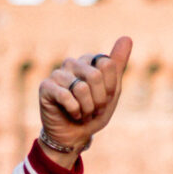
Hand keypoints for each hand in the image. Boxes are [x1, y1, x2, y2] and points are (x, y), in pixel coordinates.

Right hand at [38, 35, 132, 163]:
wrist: (73, 136)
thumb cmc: (93, 112)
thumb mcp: (111, 90)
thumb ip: (118, 64)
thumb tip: (127, 37)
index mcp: (89, 61)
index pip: (107, 65)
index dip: (109, 88)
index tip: (104, 99)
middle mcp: (72, 63)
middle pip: (95, 76)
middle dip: (98, 101)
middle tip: (93, 110)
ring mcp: (58, 74)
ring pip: (82, 88)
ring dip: (87, 109)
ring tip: (82, 113)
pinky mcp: (46, 87)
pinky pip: (67, 97)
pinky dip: (74, 112)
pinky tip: (71, 114)